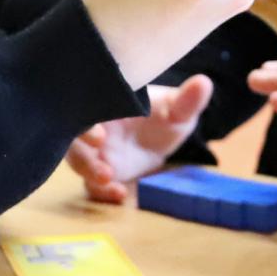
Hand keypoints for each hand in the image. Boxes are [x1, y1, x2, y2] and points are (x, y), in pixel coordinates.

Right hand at [66, 75, 212, 202]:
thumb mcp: (178, 109)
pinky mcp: (97, 173)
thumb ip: (187, 100)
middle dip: (80, 143)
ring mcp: (92, 150)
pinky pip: (90, 183)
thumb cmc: (164, 114)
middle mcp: (93, 124)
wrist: (161, 138)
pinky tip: (120, 193)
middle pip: (73, 133)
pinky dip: (100, 190)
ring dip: (88, 169)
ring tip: (108, 178)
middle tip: (99, 147)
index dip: (87, 116)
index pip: (86, 103)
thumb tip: (203, 83)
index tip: (100, 131)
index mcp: (106, 101)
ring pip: (77, 159)